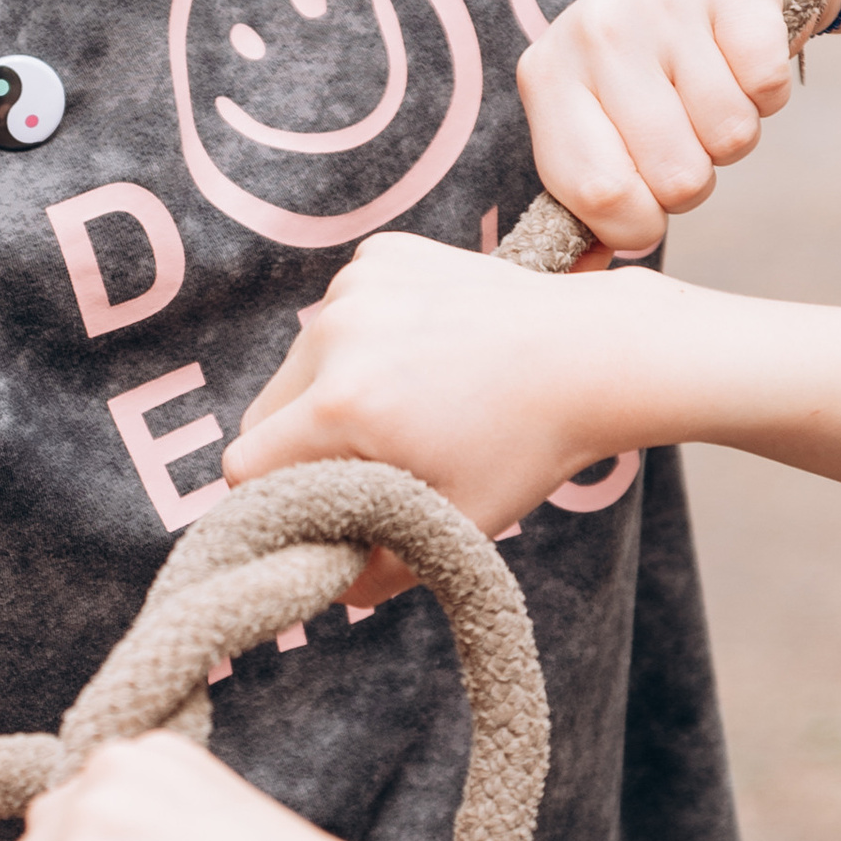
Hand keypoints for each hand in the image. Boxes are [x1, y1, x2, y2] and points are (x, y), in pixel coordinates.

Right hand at [227, 235, 669, 538]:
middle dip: (301, 445)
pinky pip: (341, 313)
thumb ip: (377, 573)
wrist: (594, 354)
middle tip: (368, 462)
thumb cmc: (530, 447)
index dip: (275, 499)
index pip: (247, 465)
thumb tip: (329, 585)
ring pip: (302, 360)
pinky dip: (366, 338)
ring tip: (413, 402)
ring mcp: (356, 285)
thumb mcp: (454, 528)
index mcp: (342, 406)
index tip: (318, 510)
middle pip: (266, 410)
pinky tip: (428, 352)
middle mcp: (334, 335)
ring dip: (332, 388)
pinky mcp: (380, 255)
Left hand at [517, 0, 821, 251]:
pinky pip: (768, 86)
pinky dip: (768, 91)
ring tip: (709, 89)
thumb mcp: (595, 121)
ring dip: (733, 131)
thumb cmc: (644, 71)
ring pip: (730, 137)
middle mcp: (595, 30)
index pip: (596, 192)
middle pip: (676, 176)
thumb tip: (585, 282)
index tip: (649, 211)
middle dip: (694, 177)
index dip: (637, 225)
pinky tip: (740, 58)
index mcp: (546, 76)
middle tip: (684, 131)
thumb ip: (588, 200)